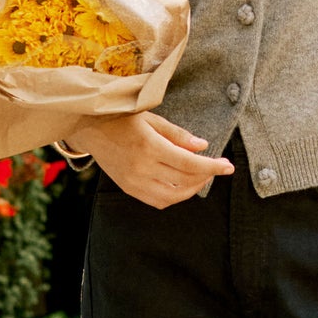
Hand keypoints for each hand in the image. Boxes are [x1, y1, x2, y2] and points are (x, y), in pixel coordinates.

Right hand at [75, 111, 233, 208]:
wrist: (88, 127)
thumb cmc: (121, 117)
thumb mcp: (152, 117)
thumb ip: (178, 134)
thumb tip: (203, 146)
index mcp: (149, 146)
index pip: (190, 164)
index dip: (213, 167)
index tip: (229, 166)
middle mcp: (141, 167)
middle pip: (184, 181)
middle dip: (206, 177)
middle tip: (217, 168)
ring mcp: (133, 181)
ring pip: (172, 196)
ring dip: (192, 189)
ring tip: (201, 177)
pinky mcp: (128, 188)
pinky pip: (157, 201)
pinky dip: (174, 196)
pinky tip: (182, 184)